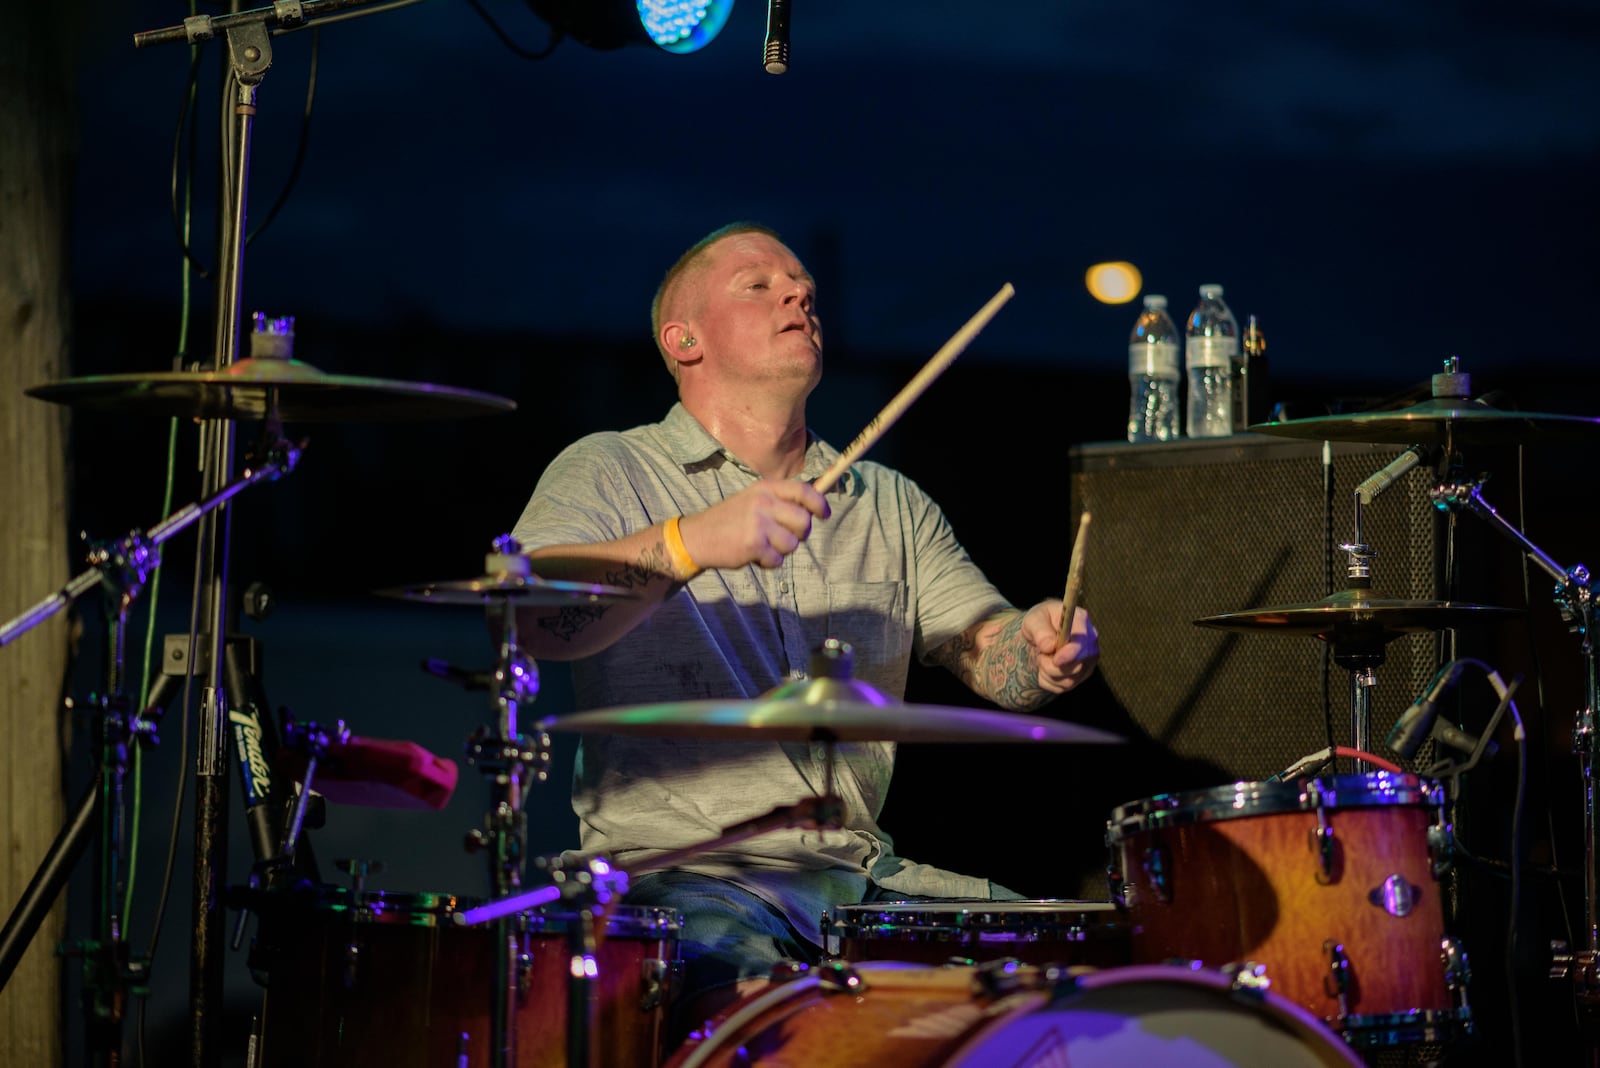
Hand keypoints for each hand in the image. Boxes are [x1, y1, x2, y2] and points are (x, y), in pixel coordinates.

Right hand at [678, 480, 830, 569]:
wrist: (697, 537)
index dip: (819, 503)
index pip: (803, 491)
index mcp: (765, 488)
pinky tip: (754, 555)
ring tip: (763, 546)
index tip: (825, 514)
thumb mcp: (752, 500)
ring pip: (792, 544)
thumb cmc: (729, 521)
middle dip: (799, 534)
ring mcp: (758, 523)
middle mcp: (763, 503)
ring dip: (781, 550)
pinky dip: (769, 562)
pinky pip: (777, 559)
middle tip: (784, 538)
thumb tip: (812, 509)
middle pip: (803, 521)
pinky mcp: (753, 544)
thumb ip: (779, 502)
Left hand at [1021, 601, 1099, 693]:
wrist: (1041, 635)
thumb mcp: (1034, 620)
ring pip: (1069, 680)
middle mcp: (1090, 641)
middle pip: (1078, 665)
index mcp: (1080, 620)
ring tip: (1042, 658)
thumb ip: (1040, 630)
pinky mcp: (1082, 675)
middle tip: (1040, 655)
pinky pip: (1063, 687)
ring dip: (1048, 673)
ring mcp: (1089, 660)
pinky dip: (1048, 681)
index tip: (1056, 659)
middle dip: (1053, 666)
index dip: (1071, 653)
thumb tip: (1049, 646)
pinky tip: (1046, 668)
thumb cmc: (1039, 623)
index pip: (1083, 640)